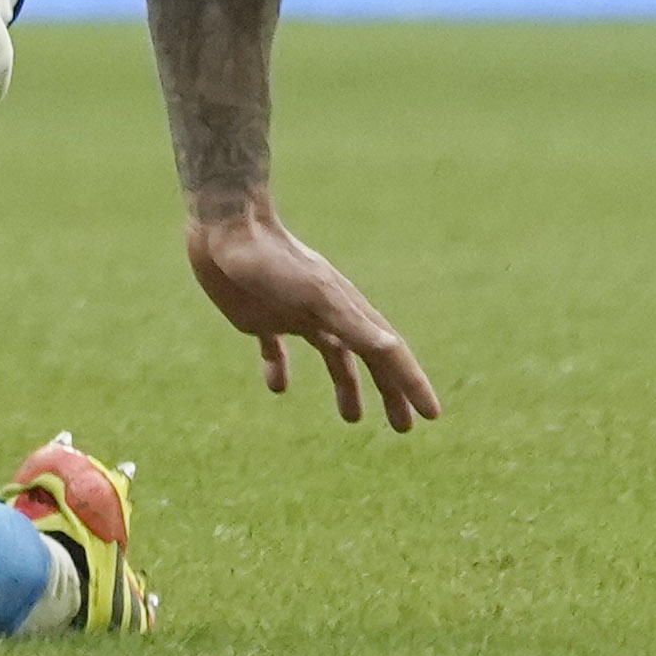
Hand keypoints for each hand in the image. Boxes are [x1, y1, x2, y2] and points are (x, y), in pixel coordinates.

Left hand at [185, 200, 439, 431]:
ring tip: (352, 418)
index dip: (410, 383)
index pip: (388, 353)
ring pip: (330, 355)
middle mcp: (326, 314)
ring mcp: (293, 314)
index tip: (431, 415)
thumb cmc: (272, 260)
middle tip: (402, 428)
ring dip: (345, 384)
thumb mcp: (314, 294)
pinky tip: (277, 386)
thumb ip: (350, 321)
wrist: (224, 227)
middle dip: (388, 391)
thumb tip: (391, 346)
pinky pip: (275, 347)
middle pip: (367, 358)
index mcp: (345, 310)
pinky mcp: (257, 315)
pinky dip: (280, 366)